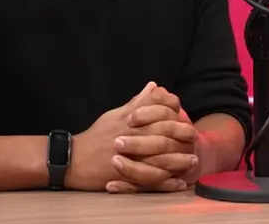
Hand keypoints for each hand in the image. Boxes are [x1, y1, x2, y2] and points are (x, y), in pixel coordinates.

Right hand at [65, 82, 194, 191]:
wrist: (73, 160)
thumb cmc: (95, 136)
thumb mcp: (115, 115)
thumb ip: (137, 102)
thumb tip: (153, 86)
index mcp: (130, 122)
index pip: (158, 114)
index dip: (174, 113)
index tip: (185, 115)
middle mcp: (132, 138)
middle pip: (163, 135)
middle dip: (182, 136)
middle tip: (195, 138)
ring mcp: (130, 159)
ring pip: (160, 159)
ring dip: (179, 160)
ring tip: (192, 160)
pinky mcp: (126, 177)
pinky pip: (150, 181)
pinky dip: (166, 182)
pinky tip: (178, 182)